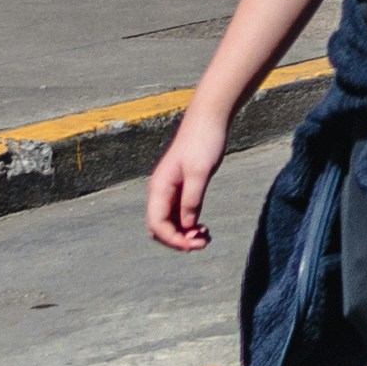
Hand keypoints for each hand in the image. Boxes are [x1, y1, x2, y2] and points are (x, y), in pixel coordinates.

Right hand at [137, 106, 229, 254]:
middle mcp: (161, 192)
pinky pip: (179, 214)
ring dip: (183, 234)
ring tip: (205, 238)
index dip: (172, 239)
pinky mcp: (182, 187)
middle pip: (159, 228)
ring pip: (170, 223)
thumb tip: (187, 225)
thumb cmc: (203, 142)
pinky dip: (188, 225)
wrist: (209, 120)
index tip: (194, 245)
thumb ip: (192, 199)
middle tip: (202, 243)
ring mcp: (170, 190)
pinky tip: (202, 228)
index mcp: (159, 188)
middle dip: (177, 240)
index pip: (157, 224)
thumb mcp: (200, 172)